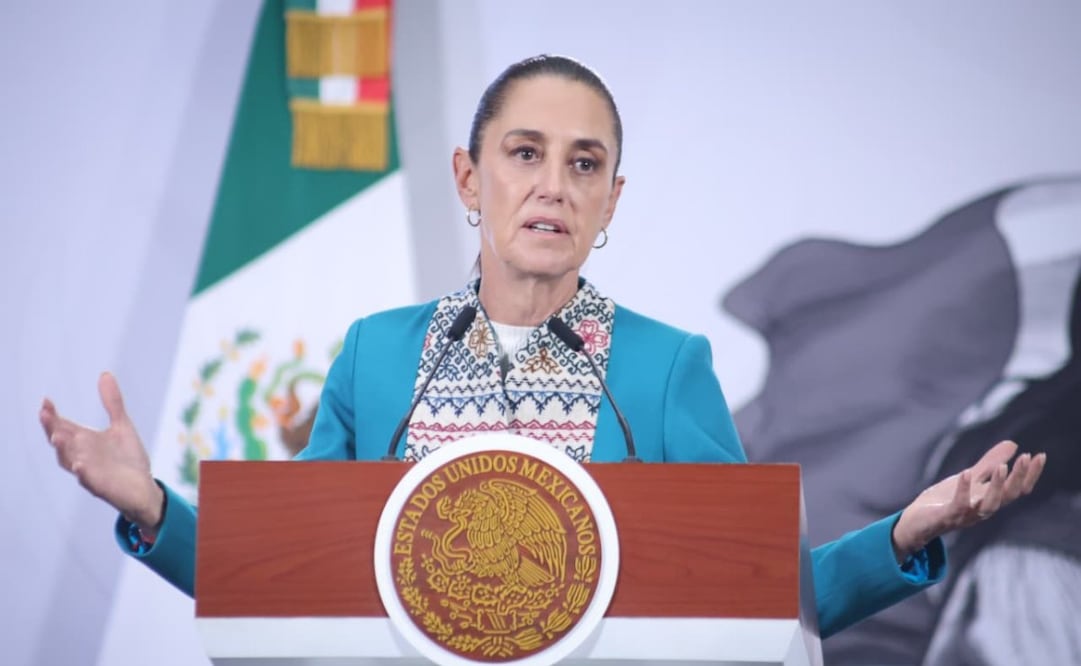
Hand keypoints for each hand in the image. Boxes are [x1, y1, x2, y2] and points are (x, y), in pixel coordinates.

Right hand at [41, 372, 163, 533]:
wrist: (143, 487)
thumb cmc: (127, 458)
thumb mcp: (122, 425)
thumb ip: (112, 402)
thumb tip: (105, 373)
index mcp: (84, 441)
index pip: (63, 426)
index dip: (53, 415)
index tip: (46, 400)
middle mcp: (81, 455)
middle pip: (61, 442)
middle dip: (51, 429)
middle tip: (44, 414)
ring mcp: (89, 472)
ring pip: (69, 461)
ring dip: (63, 449)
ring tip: (57, 436)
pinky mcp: (101, 486)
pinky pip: (88, 481)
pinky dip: (83, 473)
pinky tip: (80, 465)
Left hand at [891, 440, 1045, 562]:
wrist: (915, 524)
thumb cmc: (944, 502)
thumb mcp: (969, 479)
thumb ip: (989, 464)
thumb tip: (1013, 445)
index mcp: (988, 500)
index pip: (1017, 490)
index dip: (1030, 475)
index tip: (1040, 455)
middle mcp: (981, 510)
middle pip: (1008, 497)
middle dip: (1018, 478)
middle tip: (1027, 458)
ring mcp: (965, 515)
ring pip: (989, 505)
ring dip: (997, 487)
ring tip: (1002, 466)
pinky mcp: (946, 517)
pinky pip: (959, 505)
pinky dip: (964, 490)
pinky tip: (966, 473)